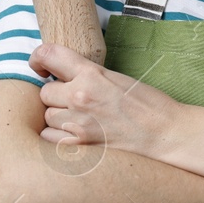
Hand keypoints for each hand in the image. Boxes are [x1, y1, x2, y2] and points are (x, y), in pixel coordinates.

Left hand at [28, 42, 177, 156]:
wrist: (166, 134)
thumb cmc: (148, 106)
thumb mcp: (116, 78)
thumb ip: (87, 76)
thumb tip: (61, 78)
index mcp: (91, 74)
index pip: (48, 54)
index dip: (38, 58)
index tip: (41, 66)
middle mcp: (80, 97)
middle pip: (45, 93)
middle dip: (57, 97)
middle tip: (77, 102)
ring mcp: (78, 124)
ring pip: (47, 117)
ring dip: (58, 119)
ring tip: (81, 121)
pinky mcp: (79, 147)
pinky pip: (50, 140)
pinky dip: (59, 139)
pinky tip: (77, 137)